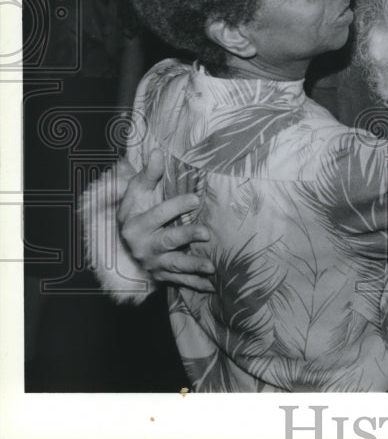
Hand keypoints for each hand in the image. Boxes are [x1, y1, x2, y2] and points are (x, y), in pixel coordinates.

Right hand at [118, 149, 215, 292]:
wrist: (124, 244)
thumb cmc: (136, 211)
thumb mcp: (137, 193)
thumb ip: (148, 174)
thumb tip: (157, 151)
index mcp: (136, 224)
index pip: (158, 214)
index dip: (177, 206)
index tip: (196, 199)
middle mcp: (143, 245)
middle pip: (168, 240)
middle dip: (187, 237)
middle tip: (206, 233)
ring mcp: (153, 263)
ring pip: (175, 265)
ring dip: (193, 266)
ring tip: (212, 267)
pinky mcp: (162, 276)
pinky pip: (180, 281)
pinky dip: (196, 285)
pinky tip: (213, 287)